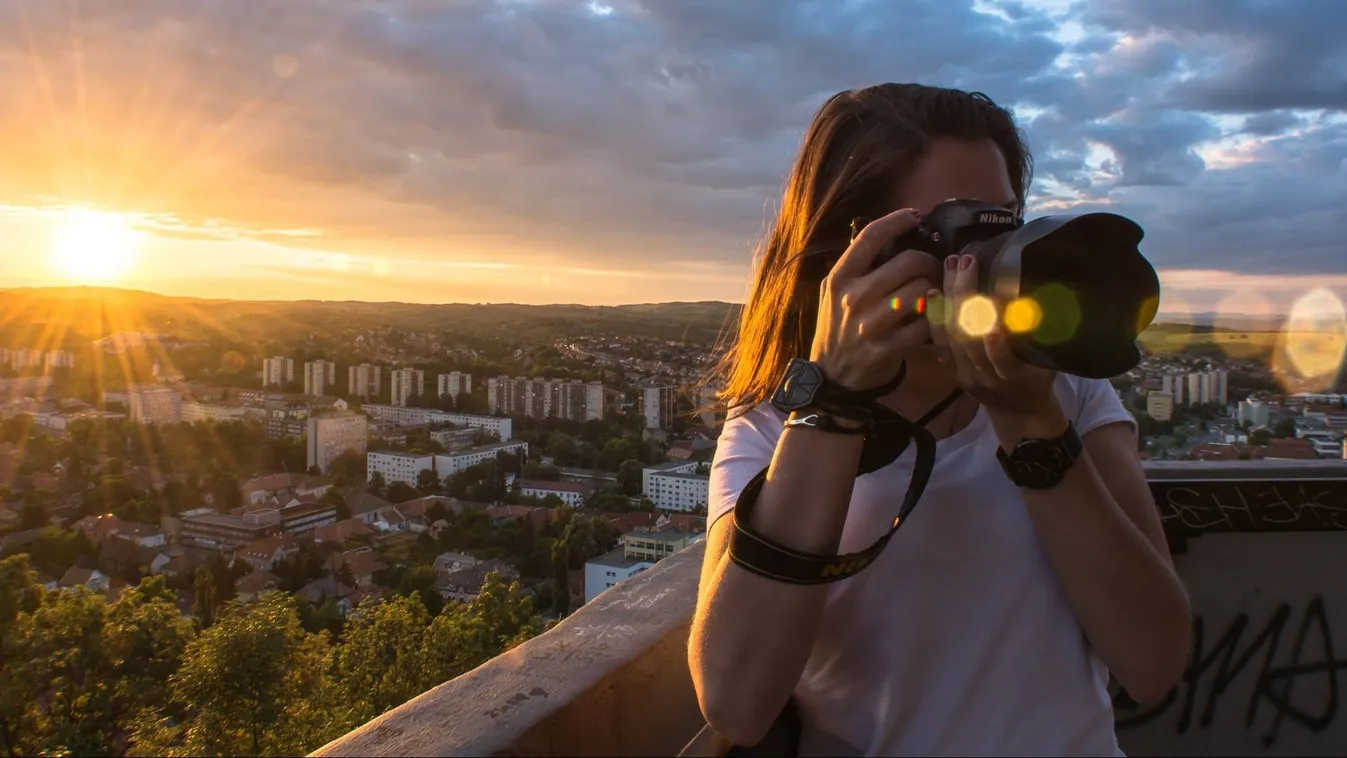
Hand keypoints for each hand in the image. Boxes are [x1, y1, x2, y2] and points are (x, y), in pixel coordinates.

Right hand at [811, 208, 941, 391]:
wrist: (831, 376)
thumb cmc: (836, 328)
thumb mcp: (833, 292)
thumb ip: (855, 266)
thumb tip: (890, 236)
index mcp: (839, 278)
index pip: (870, 237)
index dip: (897, 220)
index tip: (916, 216)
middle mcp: (853, 297)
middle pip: (908, 262)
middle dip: (929, 262)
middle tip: (933, 268)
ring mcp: (870, 324)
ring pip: (922, 291)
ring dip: (936, 289)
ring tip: (936, 291)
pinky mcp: (887, 347)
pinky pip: (925, 325)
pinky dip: (935, 319)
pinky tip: (934, 317)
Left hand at [928, 254, 1057, 416]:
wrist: (1018, 412)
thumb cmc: (1038, 379)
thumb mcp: (1048, 361)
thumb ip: (1043, 336)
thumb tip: (1040, 297)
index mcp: (1014, 375)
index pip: (1001, 353)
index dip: (994, 331)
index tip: (993, 297)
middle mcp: (985, 376)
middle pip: (968, 336)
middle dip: (964, 295)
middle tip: (966, 261)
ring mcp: (965, 374)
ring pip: (950, 335)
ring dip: (948, 297)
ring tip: (950, 266)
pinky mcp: (952, 371)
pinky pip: (940, 342)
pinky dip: (934, 316)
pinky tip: (933, 291)